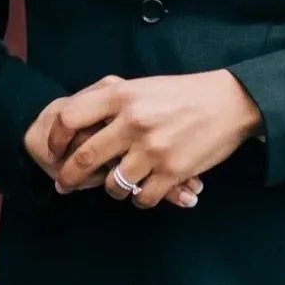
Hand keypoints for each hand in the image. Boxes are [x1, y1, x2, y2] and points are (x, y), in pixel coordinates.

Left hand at [25, 79, 205, 208]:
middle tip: (64, 184)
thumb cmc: (183, 93)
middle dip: (69, 176)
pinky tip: (143, 191)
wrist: (230, 102)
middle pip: (85, 158)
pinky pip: (143, 198)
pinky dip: (139, 199)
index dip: (55, 138)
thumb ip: (112, 101)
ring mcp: (153, 149)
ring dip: (111, 190)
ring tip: (115, 187)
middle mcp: (133, 122)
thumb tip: (76, 119)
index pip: (70, 117)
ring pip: (113, 185)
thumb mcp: (143, 86)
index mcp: (122, 95)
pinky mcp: (173, 171)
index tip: (54, 150)